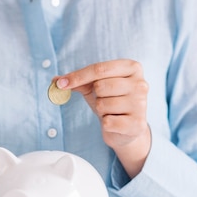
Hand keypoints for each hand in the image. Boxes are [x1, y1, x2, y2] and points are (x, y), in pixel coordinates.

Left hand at [56, 59, 151, 177]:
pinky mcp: (137, 124)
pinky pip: (108, 122)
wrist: (126, 129)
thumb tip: (55, 80)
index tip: (62, 83)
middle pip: (101, 86)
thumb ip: (78, 81)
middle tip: (106, 101)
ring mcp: (141, 104)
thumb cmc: (111, 102)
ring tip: (112, 112)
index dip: (78, 76)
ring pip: (103, 105)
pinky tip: (116, 122)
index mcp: (132, 68)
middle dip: (97, 96)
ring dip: (102, 111)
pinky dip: (106, 124)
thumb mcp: (95, 87)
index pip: (99, 69)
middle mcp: (140, 84)